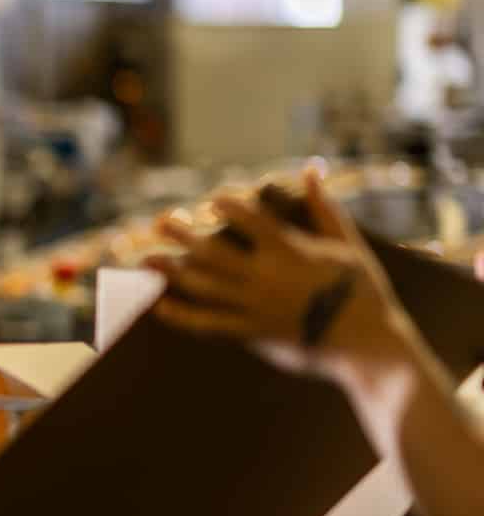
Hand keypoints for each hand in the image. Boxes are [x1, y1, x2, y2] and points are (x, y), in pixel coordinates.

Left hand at [145, 168, 406, 383]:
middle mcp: (267, 278)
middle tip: (161, 221)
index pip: (252, 221)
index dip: (229, 207)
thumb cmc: (363, 291)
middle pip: (214, 252)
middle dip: (184, 235)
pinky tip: (159, 305)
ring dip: (172, 272)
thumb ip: (324, 208)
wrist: (370, 346)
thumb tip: (311, 170)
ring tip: (146, 261)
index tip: (212, 200)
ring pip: (204, 287)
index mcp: (291, 252)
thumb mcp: (347, 245)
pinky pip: (208, 325)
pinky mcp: (252, 333)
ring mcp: (256, 307)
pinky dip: (181, 315)